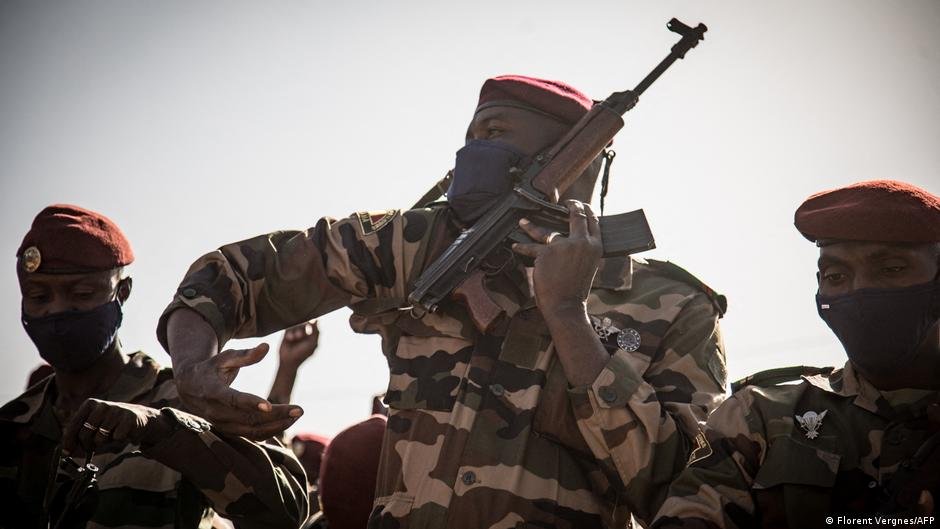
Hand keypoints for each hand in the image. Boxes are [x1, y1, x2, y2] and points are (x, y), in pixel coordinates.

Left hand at [62, 399, 170, 455]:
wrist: (140, 418)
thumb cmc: (113, 425)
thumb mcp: (95, 428)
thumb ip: (80, 439)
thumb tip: (67, 452)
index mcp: (90, 404)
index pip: (73, 425)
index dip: (68, 441)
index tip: (66, 452)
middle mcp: (102, 405)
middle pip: (84, 433)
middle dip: (87, 445)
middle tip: (92, 448)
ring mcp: (116, 410)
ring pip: (100, 438)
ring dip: (105, 442)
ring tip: (112, 436)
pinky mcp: (128, 418)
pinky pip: (116, 438)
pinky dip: (119, 440)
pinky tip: (123, 434)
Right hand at [174, 343, 302, 438]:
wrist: (189, 388)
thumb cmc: (211, 368)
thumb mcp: (224, 358)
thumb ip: (245, 354)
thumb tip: (266, 347)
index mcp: (213, 391)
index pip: (233, 400)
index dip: (250, 403)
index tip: (269, 404)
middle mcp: (216, 412)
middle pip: (249, 418)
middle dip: (276, 416)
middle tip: (300, 410)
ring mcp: (222, 424)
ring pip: (252, 431)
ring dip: (277, 426)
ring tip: (297, 416)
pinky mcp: (229, 430)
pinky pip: (251, 436)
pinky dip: (270, 431)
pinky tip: (287, 422)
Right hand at [278, 320, 318, 368]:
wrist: (289, 360)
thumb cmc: (302, 354)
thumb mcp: (312, 343)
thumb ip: (315, 332)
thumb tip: (316, 320)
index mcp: (312, 336)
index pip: (313, 325)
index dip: (312, 323)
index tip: (309, 324)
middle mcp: (304, 333)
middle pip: (305, 323)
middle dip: (303, 328)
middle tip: (300, 336)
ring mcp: (295, 333)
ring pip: (297, 325)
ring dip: (297, 331)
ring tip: (295, 338)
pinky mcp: (287, 333)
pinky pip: (289, 328)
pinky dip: (290, 333)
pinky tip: (290, 339)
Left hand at [512, 200, 601, 315]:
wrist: (567, 305)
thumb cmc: (576, 290)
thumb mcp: (588, 266)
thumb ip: (582, 250)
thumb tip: (571, 239)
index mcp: (595, 247)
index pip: (593, 221)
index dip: (584, 209)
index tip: (576, 204)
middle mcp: (582, 243)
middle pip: (576, 216)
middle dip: (571, 205)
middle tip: (564, 202)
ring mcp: (564, 246)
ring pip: (546, 230)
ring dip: (531, 225)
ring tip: (523, 221)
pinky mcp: (547, 253)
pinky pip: (531, 247)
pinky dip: (521, 247)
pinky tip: (515, 245)